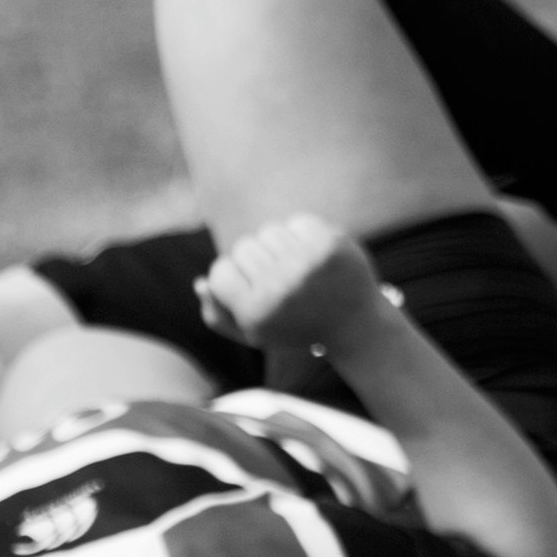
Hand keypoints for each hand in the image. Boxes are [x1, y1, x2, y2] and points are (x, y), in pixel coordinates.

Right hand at [198, 213, 384, 353]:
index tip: (248, 287)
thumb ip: (220, 316)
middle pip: (242, 247)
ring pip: (267, 231)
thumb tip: (200, 283)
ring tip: (292, 265)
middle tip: (275, 278)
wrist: (356, 323)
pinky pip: (296, 222)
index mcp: (256, 312)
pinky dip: (300, 235)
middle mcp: (279, 288)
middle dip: (254, 260)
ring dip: (276, 245)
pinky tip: (311, 255)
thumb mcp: (256, 334)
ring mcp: (306, 264)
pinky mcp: (329, 245)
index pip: (219, 272)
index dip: (230, 277)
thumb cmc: (297, 328)